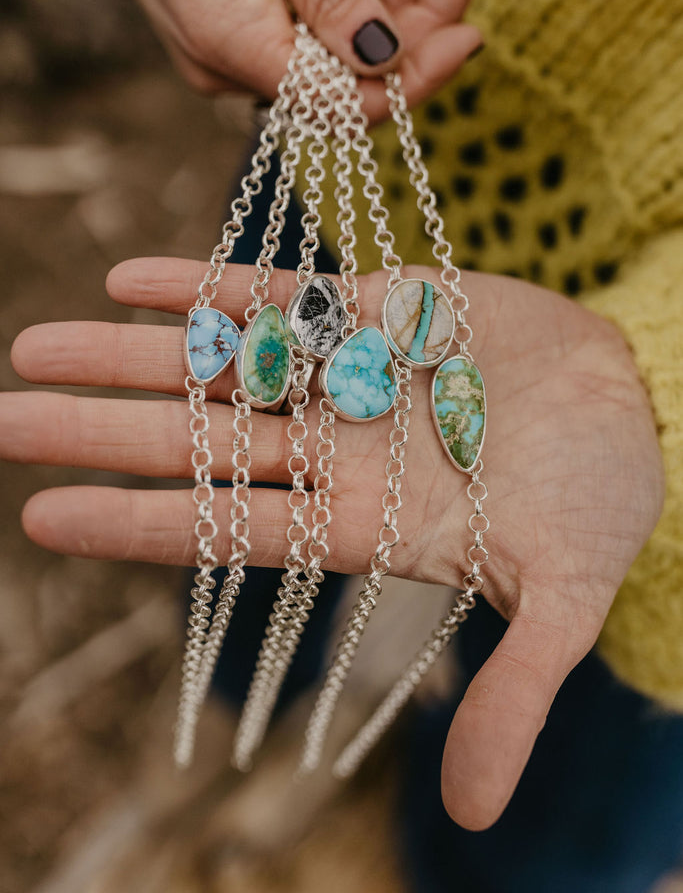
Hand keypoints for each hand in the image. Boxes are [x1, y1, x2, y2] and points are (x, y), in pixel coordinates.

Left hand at [3, 258, 662, 828]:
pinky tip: (129, 282)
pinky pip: (279, 291)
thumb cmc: (600, 499)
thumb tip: (472, 819)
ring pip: (221, 364)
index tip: (38, 519)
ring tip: (34, 344)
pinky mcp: (377, 306)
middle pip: (198, 443)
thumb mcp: (566, 597)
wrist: (635, 402)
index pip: (226, 528)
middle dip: (100, 430)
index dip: (137, 524)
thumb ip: (516, 695)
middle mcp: (333, 448)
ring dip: (129, 353)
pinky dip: (209, 285)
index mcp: (362, 523)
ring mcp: (346, 375)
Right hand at [73, 0, 484, 119]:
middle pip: (346, 87)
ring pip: (333, 65)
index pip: (341, 103)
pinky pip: (309, 44)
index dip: (412, 81)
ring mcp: (229, 58)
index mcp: (230, 44)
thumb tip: (386, 59)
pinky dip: (354, 11)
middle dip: (416, 38)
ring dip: (392, 19)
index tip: (468, 34)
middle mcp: (228, 69)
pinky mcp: (234, 38)